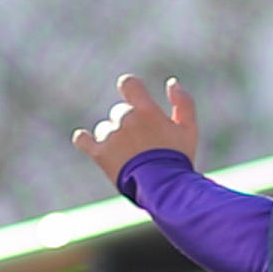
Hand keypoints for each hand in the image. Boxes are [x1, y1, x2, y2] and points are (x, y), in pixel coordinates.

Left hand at [72, 74, 203, 179]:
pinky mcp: (99, 154)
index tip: (132, 96)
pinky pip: (83, 140)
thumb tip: (172, 83)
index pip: (128, 84)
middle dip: (128, 124)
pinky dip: (84, 140)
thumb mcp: (189, 129)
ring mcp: (111, 136)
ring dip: (112, 137)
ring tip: (127, 157)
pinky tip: (85, 140)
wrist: (164, 188)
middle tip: (141, 145)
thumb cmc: (178, 159)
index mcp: (146, 110)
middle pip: (119, 113)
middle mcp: (125, 119)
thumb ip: (183, 103)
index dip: (129, 88)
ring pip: (105, 129)